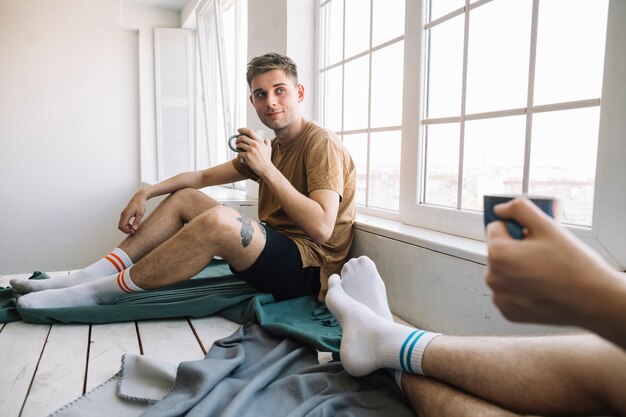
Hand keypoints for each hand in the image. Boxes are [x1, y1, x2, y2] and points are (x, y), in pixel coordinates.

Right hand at [118, 190, 146, 234]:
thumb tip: (134, 229)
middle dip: (126, 231)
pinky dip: (126, 225)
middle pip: (120, 226)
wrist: (139, 197)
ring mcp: (123, 214)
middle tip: (134, 231)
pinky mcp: (125, 214)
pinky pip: (123, 222)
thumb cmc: (140, 205)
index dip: (127, 231)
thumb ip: (137, 221)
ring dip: (126, 228)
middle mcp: (123, 215)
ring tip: (134, 228)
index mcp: (126, 215)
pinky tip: (132, 225)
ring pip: (121, 224)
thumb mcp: (140, 214)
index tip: (134, 231)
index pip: (122, 226)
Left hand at [234, 128, 272, 174]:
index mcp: (260, 141)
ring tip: (238, 148)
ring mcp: (251, 150)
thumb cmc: (266, 159)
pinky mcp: (247, 156)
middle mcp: (255, 144)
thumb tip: (266, 139)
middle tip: (237, 141)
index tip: (239, 130)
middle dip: (238, 139)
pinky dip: (238, 154)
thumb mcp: (268, 149)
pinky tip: (239, 155)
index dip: (243, 129)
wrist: (266, 168)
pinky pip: (239, 153)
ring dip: (237, 146)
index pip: (250, 132)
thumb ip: (267, 142)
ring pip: (240, 145)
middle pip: (242, 138)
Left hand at [485, 198, 613, 326]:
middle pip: (498, 251)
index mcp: (497, 253)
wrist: (593, 300)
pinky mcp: (508, 312)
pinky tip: (540, 289)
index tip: (533, 237)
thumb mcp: (547, 226)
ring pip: (502, 272)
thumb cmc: (573, 265)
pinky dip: (520, 289)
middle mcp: (492, 277)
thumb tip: (500, 209)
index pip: (495, 227)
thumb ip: (519, 209)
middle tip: (543, 256)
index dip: (516, 229)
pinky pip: (508, 292)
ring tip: (544, 273)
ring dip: (516, 269)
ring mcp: (499, 297)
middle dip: (515, 249)